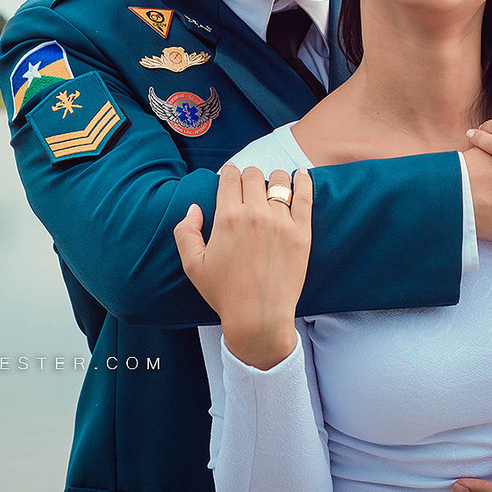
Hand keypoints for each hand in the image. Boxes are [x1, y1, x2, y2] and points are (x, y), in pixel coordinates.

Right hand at [174, 165, 312, 369]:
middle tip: (248, 186)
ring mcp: (281, 222)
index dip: (228, 173)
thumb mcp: (192, 265)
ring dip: (273, 178)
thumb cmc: (224, 293)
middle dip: (248, 176)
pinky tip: (302, 175)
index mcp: (227, 217)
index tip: (230, 176)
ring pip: (279, 181)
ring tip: (272, 185)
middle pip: (253, 176)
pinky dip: (304, 181)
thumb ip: (185, 232)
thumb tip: (194, 208)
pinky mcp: (302, 233)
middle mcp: (255, 214)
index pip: (230, 177)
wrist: (258, 318)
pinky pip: (305, 196)